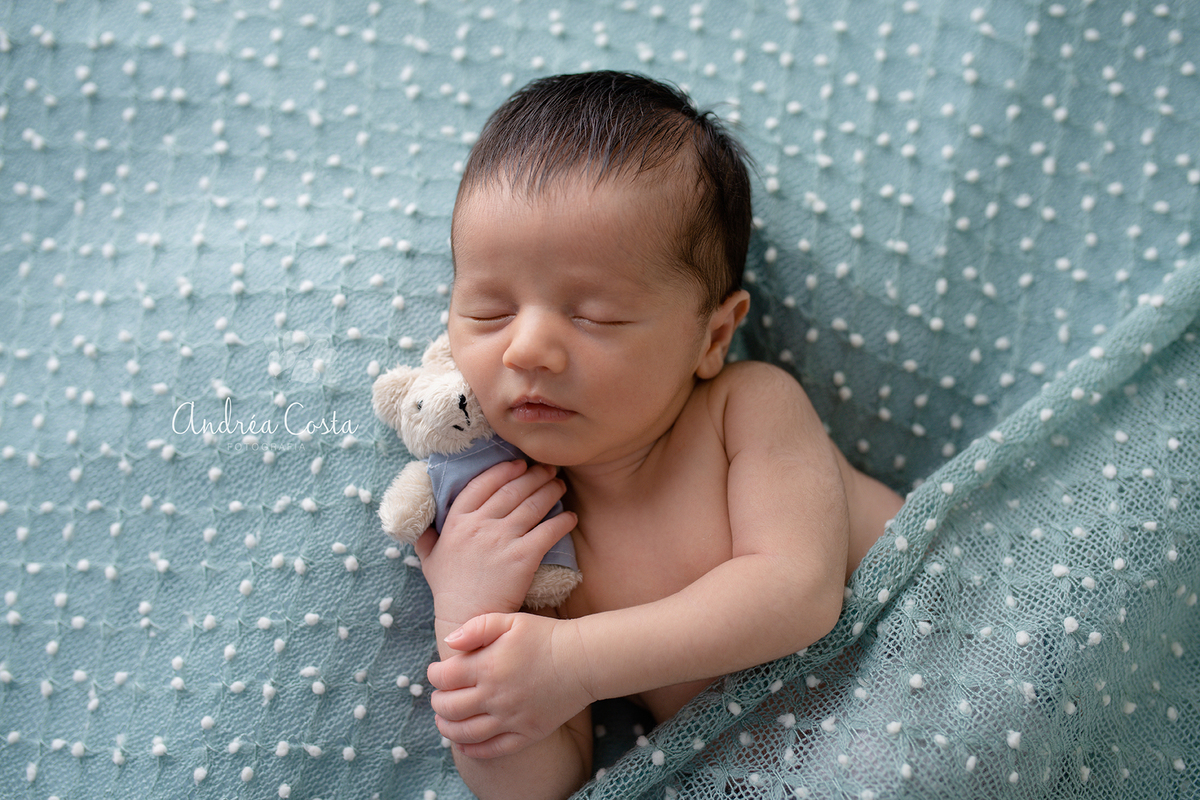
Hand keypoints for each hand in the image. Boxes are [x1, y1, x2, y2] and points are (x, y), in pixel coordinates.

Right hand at [414, 460, 576, 626]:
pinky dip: (562, 521)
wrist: (467, 619)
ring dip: (550, 491)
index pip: (483, 483)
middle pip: (513, 490)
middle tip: (548, 469)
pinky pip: (548, 531)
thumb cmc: (449, 590)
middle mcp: (480, 525)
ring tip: (559, 485)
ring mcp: (502, 539)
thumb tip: (420, 525)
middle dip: (534, 475)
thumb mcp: (429, 559)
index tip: (519, 464)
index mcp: (457, 521)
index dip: (504, 470)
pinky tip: (570, 517)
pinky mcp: (523, 557)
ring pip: (532, 505)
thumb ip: (426, 537)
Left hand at [427, 612, 595, 759]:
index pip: (444, 678)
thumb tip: (450, 642)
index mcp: (487, 666)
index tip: (435, 672)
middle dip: (437, 702)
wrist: (583, 660)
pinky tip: (464, 744)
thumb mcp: (510, 621)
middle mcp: (495, 696)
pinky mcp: (526, 734)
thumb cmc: (546, 636)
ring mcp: (510, 718)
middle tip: (438, 696)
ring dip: (447, 728)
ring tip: (443, 722)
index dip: (433, 675)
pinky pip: (492, 749)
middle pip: (449, 708)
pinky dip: (472, 750)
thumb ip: (476, 627)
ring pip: (465, 732)